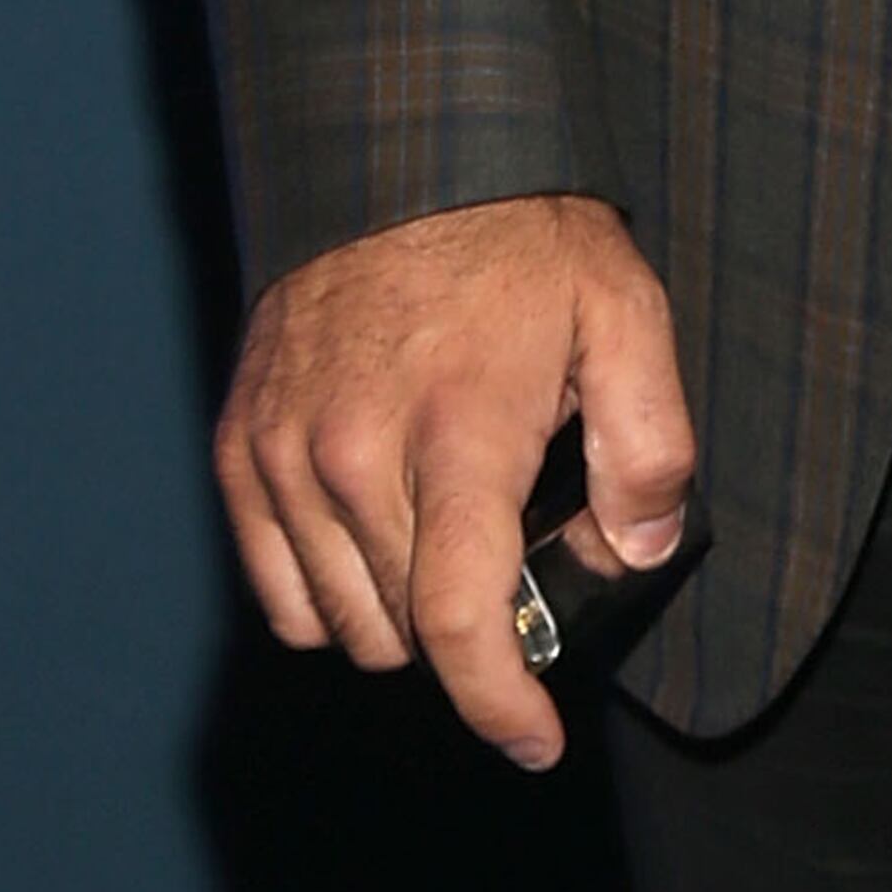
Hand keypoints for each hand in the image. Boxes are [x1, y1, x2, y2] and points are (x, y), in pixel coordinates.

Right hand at [214, 192, 694, 774]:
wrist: (404, 150)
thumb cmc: (523, 239)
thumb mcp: (627, 316)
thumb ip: (651, 447)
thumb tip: (636, 552)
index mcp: (457, 433)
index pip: (459, 622)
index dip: (499, 705)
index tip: (534, 742)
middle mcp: (353, 455)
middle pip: (405, 633)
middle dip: (470, 634)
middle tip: (514, 567)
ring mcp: (283, 452)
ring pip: (339, 624)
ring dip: (399, 617)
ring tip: (449, 541)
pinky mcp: (240, 444)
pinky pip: (276, 589)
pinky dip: (326, 593)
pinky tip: (377, 540)